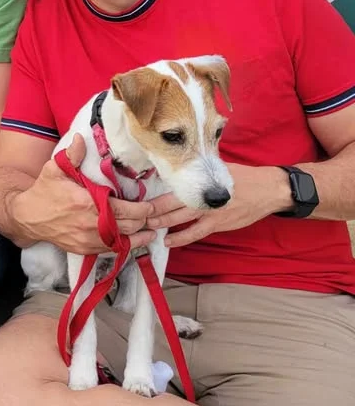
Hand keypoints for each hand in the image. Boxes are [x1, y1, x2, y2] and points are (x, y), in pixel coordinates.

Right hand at [12, 134, 155, 253]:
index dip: (142, 209)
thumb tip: (81, 137)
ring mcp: (88, 239)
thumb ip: (71, 155)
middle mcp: (90, 224)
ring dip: (140, 235)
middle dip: (144, 221)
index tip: (151, 204)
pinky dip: (127, 245)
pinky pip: (112, 250)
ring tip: (152, 230)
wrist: (28, 217)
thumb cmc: (43, 191)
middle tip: (156, 214)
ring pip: (123, 240)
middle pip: (128, 226)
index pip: (124, 209)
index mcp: (86, 203)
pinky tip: (136, 240)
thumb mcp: (54, 169)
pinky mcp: (86, 249)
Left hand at [154, 164, 287, 247]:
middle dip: (154, 211)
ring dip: (163, 224)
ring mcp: (210, 213)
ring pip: (181, 219)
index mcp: (202, 182)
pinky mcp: (218, 224)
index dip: (156, 195)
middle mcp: (203, 197)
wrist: (269, 190)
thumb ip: (201, 170)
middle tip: (137, 215)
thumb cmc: (244, 177)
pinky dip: (182, 238)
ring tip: (148, 227)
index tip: (141, 199)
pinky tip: (169, 241)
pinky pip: (196, 233)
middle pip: (172, 204)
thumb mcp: (220, 168)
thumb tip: (183, 163)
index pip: (173, 188)